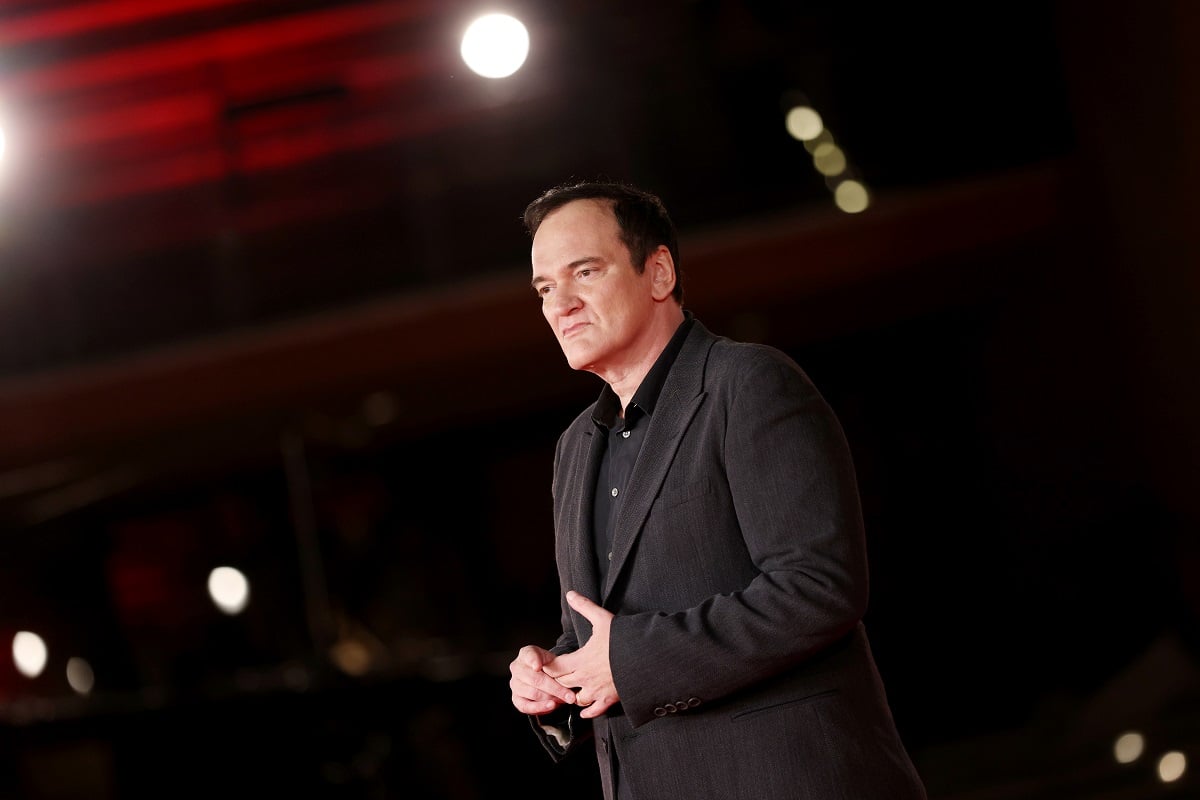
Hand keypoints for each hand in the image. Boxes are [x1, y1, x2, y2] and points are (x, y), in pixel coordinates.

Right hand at [509, 644, 577, 714]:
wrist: (547, 675)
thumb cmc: (551, 667)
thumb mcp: (555, 660)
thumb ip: (557, 665)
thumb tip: (564, 677)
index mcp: (526, 654)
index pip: (529, 656)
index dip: (533, 661)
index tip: (538, 666)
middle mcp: (517, 668)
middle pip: (535, 679)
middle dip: (555, 689)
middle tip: (569, 695)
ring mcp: (515, 684)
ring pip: (533, 693)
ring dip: (550, 698)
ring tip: (563, 700)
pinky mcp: (516, 698)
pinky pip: (526, 706)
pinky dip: (540, 707)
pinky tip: (551, 706)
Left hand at [542, 591, 618, 718]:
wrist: (647, 657)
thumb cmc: (624, 639)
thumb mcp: (603, 619)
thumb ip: (585, 607)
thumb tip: (571, 594)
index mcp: (581, 660)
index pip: (554, 668)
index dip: (548, 666)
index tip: (544, 664)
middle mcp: (586, 679)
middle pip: (562, 684)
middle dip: (557, 680)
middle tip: (554, 677)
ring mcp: (598, 691)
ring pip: (576, 699)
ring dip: (571, 695)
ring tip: (569, 691)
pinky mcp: (610, 699)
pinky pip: (594, 711)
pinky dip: (587, 711)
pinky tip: (584, 710)